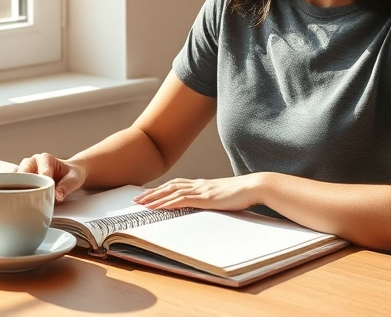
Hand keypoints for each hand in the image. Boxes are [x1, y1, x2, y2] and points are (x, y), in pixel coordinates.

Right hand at [13, 153, 86, 201]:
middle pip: (21, 175)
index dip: (42, 186)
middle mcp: (31, 161)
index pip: (39, 173)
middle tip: (32, 200)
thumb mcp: (74, 178)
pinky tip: (19, 200)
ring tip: (24, 201)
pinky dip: (14, 193)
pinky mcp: (20, 179)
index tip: (47, 196)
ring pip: (13, 179)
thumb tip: (57, 196)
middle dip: (26, 187)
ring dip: (17, 190)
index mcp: (44, 158)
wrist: (69, 173)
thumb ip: (66, 186)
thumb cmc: (71, 174)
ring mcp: (23, 170)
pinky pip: (12, 185)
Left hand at [133, 175, 263, 210]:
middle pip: (169, 187)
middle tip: (136, 199)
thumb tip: (211, 205)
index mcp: (203, 184)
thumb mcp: (225, 197)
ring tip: (141, 204)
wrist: (254, 187)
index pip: (177, 184)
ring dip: (155, 198)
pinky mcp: (204, 198)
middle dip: (152, 193)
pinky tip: (158, 207)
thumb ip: (215, 199)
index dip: (162, 188)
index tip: (149, 193)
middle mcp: (199, 184)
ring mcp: (201, 190)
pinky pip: (180, 200)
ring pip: (171, 192)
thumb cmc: (243, 193)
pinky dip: (167, 203)